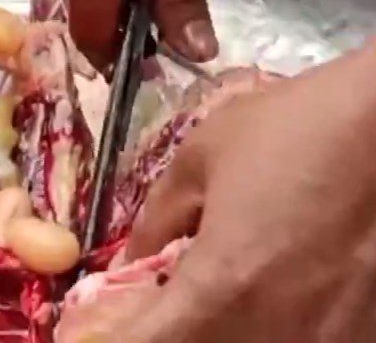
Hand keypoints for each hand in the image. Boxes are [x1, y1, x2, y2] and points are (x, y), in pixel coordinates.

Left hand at [115, 44, 375, 341]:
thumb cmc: (291, 130)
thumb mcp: (202, 157)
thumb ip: (157, 219)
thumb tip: (128, 262)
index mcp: (223, 288)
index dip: (115, 341)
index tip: (101, 326)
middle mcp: (274, 334)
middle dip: (163, 335)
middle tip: (152, 306)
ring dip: (210, 334)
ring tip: (205, 297)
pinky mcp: (363, 336)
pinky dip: (261, 331)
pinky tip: (260, 298)